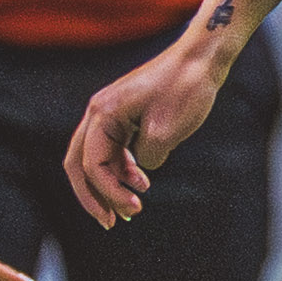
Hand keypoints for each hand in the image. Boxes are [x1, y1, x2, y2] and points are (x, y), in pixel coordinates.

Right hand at [65, 38, 229, 227]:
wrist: (201, 57)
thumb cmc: (186, 88)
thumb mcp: (166, 133)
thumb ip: (146, 159)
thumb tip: (141, 170)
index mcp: (103, 113)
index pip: (92, 165)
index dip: (108, 194)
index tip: (132, 210)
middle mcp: (99, 111)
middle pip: (79, 162)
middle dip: (94, 196)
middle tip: (111, 223)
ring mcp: (110, 111)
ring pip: (96, 157)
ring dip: (110, 184)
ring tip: (133, 206)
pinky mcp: (124, 114)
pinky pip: (113, 147)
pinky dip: (122, 168)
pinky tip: (141, 181)